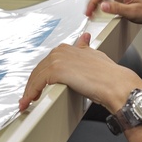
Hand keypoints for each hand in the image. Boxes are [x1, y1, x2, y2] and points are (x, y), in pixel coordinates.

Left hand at [18, 32, 141, 112]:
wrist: (115, 84)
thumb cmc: (109, 75)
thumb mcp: (95, 56)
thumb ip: (85, 49)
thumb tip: (84, 39)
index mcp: (70, 48)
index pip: (48, 62)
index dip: (42, 74)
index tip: (37, 85)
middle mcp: (62, 51)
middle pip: (40, 69)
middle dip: (33, 83)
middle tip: (29, 96)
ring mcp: (58, 59)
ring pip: (36, 76)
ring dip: (29, 90)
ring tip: (27, 102)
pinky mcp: (56, 70)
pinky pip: (37, 83)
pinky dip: (31, 93)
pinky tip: (29, 101)